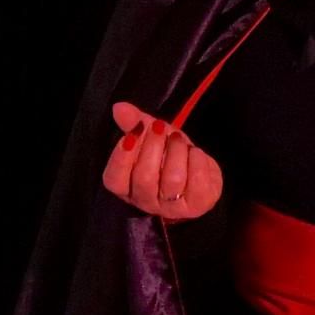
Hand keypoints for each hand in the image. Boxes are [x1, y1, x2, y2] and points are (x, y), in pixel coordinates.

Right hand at [100, 102, 223, 219]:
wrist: (199, 171)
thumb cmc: (167, 155)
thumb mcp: (149, 135)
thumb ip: (133, 123)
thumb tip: (119, 108)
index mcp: (126, 187)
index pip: (115, 179)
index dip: (122, 156)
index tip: (133, 133)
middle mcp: (146, 201)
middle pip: (144, 178)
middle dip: (153, 146)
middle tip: (160, 127)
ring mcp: (171, 206)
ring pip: (172, 179)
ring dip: (176, 151)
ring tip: (177, 139)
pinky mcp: (196, 204)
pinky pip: (197, 181)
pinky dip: (197, 160)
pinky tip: (194, 152)